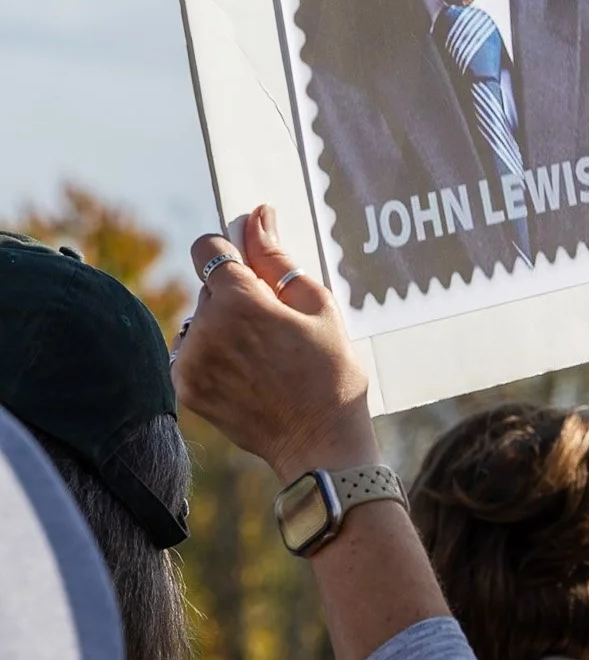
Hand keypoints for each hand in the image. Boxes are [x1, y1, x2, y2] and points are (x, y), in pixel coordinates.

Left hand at [174, 207, 373, 484]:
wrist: (320, 443)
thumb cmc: (330, 370)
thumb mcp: (316, 305)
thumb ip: (277, 258)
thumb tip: (257, 216)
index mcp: (239, 300)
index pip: (208, 248)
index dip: (232, 253)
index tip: (254, 271)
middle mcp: (205, 328)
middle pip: (207, 287)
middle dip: (236, 295)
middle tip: (276, 326)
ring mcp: (190, 361)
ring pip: (199, 321)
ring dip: (223, 326)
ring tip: (264, 355)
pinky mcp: (186, 387)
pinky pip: (192, 352)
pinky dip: (215, 355)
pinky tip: (249, 374)